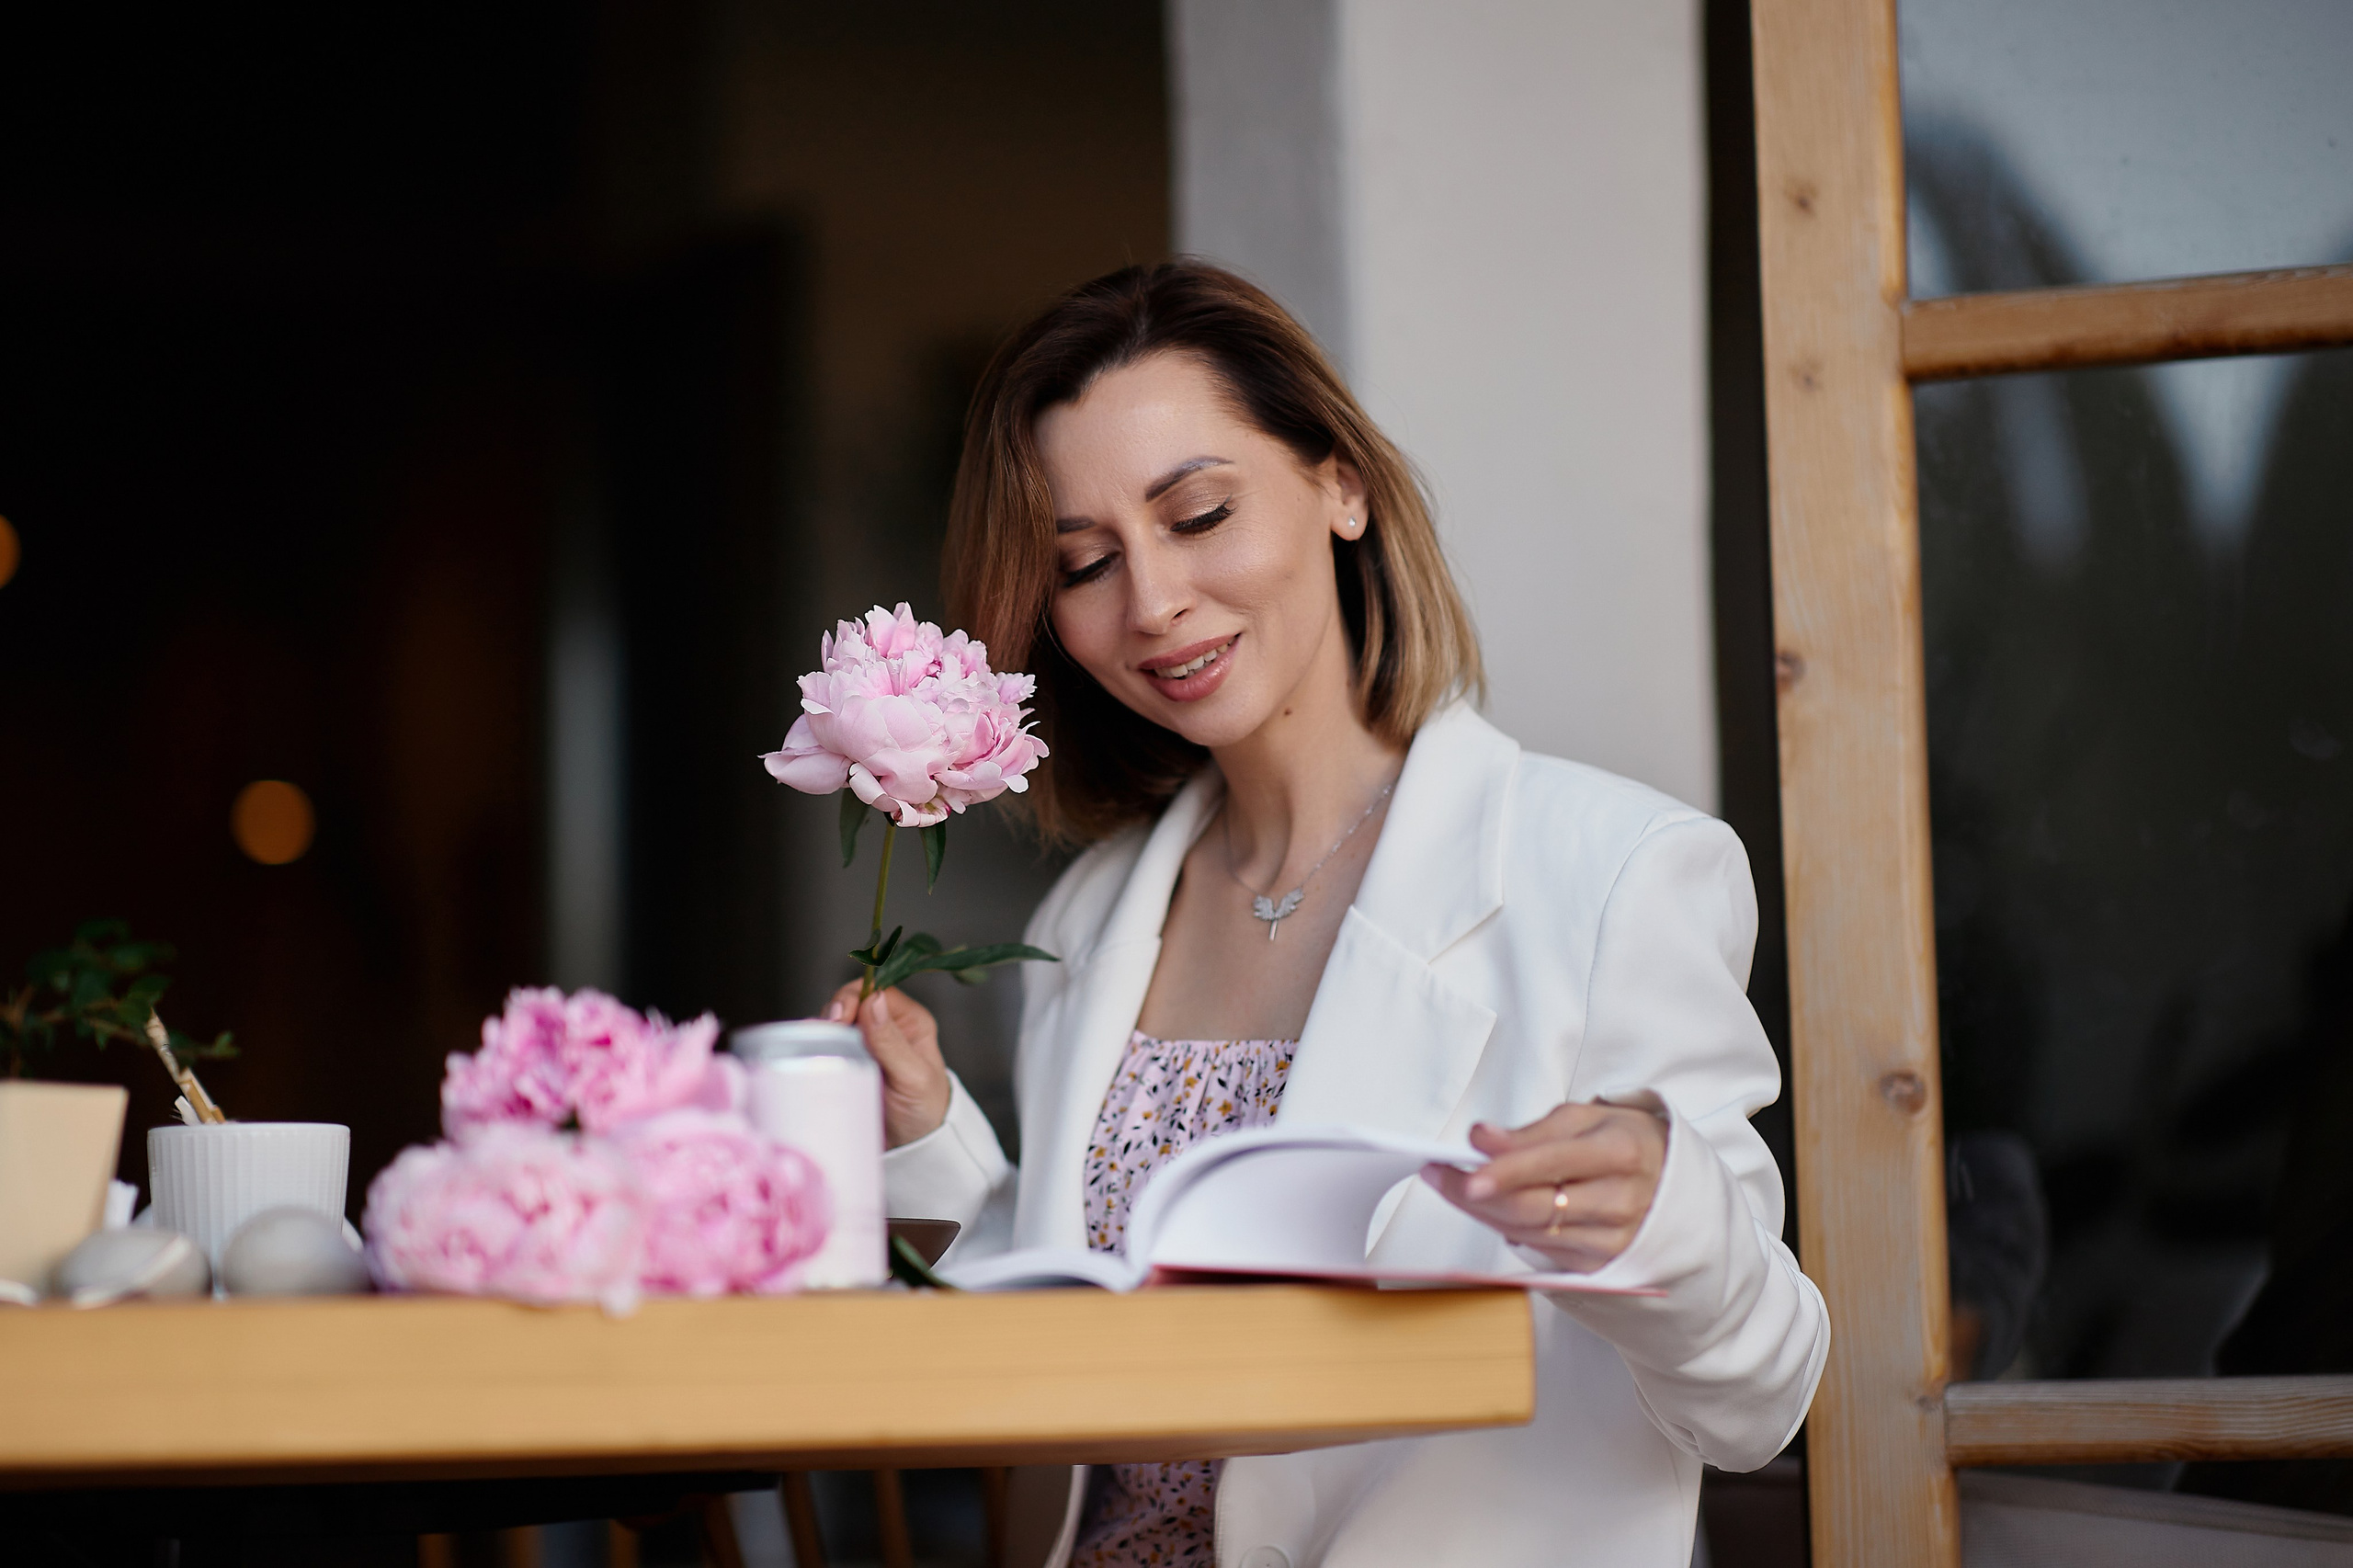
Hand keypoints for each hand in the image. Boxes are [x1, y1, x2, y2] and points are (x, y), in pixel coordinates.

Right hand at [823, 981, 949, 1148]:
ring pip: (833, 1024)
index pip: (874, 990)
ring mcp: (863, 1045)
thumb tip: (873, 1000)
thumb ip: (892, 1042)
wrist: (915, 1148)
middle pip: (849, 1003)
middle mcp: (884, 1027)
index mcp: (908, 1020)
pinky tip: (809, 1056)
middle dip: (833, 1014)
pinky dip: (815, 1048)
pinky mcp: (846, 1063)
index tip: (838, 1018)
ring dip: (821, 1031)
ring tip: (816, 1047)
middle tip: (825, 1034)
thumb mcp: (913, 1076)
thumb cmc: (925, 1110)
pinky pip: (825, 1047)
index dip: (852, 997)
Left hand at [1423, 1102, 1667, 1272]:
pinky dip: (1505, 1228)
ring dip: (1482, 1210)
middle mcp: (1620, 1200)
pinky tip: (1487, 1208)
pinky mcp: (1598, 1264)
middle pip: (1534, 1206)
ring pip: (1529, 1231)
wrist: (1670, 1185)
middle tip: (1439, 1174)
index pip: (1552, 1164)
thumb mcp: (1586, 1119)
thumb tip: (1482, 1137)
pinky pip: (1538, 1249)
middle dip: (1477, 1194)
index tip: (1466, 1170)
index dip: (1505, 1170)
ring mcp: (1611, 1239)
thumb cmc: (1623, 1143)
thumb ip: (1532, 1131)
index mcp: (1621, 1152)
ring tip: (1451, 1185)